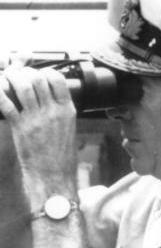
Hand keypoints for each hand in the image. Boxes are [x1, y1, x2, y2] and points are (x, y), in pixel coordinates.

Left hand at [0, 66, 76, 200]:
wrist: (54, 175)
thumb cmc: (60, 155)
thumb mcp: (67, 128)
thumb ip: (59, 111)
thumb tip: (49, 98)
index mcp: (67, 110)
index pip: (57, 79)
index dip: (45, 71)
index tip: (37, 73)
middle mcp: (53, 111)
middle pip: (39, 79)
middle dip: (25, 72)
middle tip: (17, 74)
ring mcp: (37, 118)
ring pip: (24, 87)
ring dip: (12, 79)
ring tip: (6, 78)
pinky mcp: (22, 127)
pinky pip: (8, 105)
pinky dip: (0, 95)